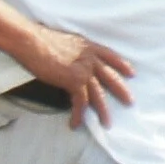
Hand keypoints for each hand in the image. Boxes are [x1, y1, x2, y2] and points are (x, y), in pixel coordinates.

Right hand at [18, 24, 135, 121]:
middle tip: (130, 102)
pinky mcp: (74, 81)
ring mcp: (84, 70)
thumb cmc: (42, 40)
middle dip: (121, 91)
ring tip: (107, 123)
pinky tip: (76, 123)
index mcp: (89, 47)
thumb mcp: (67, 42)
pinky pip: (81, 102)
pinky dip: (79, 114)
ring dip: (103, 111)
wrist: (33, 41)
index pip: (111, 56)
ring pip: (99, 94)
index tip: (131, 73)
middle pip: (111, 77)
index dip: (122, 65)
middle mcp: (91, 58)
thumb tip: (72, 59)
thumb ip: (75, 51)